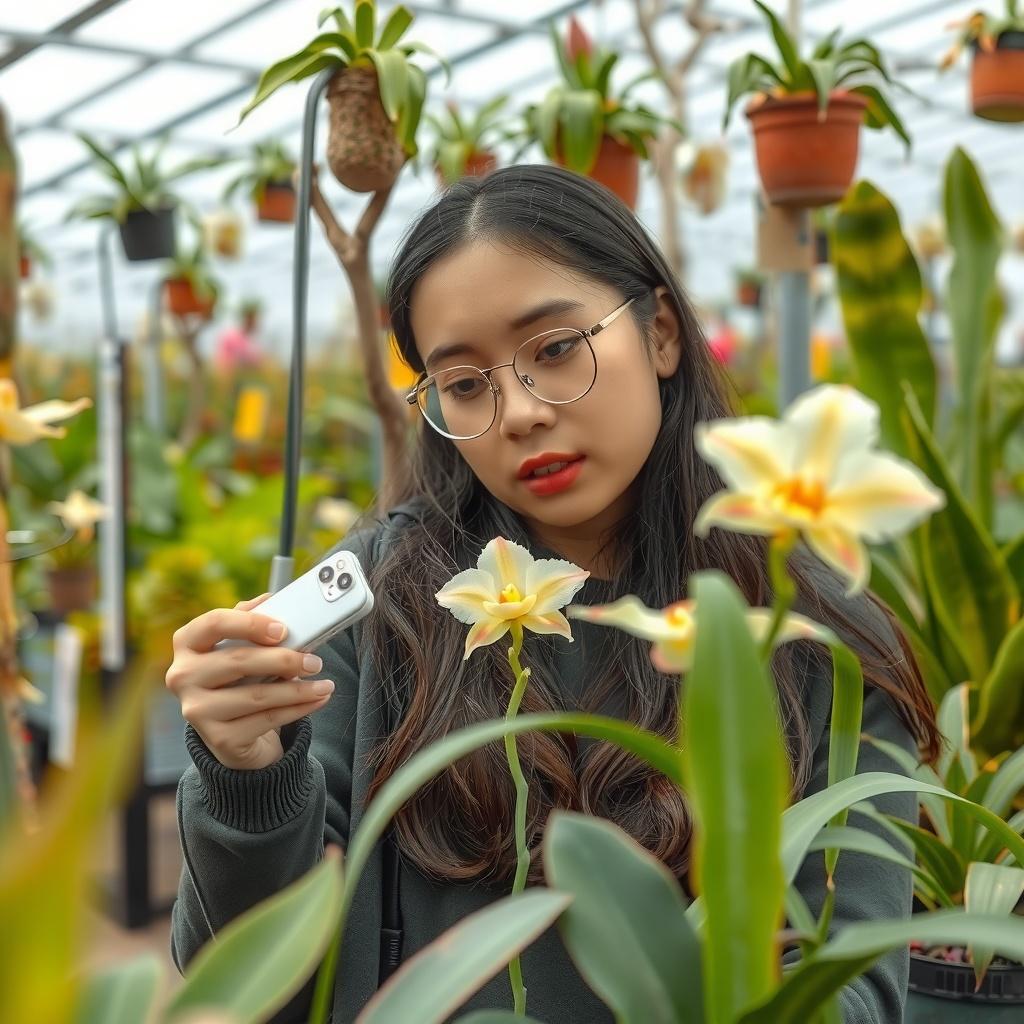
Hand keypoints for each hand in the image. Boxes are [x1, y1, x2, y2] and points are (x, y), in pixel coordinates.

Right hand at [165, 593, 334, 769]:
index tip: (283, 630)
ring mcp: (197, 711)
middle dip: (284, 659)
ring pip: (257, 696)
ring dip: (299, 689)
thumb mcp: (239, 647)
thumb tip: (272, 599)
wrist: (231, 732)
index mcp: (187, 644)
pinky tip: (318, 700)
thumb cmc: (238, 678)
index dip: (250, 624)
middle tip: (315, 660)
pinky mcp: (219, 739)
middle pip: (239, 661)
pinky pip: (267, 720)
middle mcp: (182, 677)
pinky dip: (298, 709)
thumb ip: (250, 621)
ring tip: (325, 684)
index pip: (213, 623)